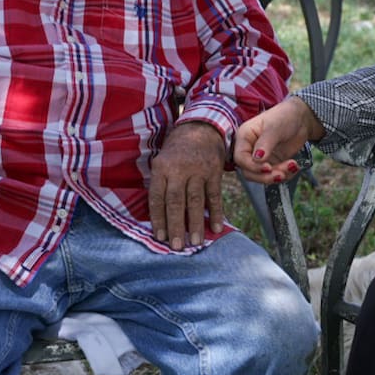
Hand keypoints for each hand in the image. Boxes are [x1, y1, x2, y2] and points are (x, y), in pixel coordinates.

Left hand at [148, 122, 226, 250]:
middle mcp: (179, 169)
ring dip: (195, 224)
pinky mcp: (214, 171)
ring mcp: (198, 170)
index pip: (158, 198)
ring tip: (195, 243)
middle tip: (177, 247)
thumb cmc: (177, 150)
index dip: (158, 219)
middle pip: (176, 201)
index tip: (160, 238)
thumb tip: (160, 217)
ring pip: (195, 201)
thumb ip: (160, 184)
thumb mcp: (162, 161)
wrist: (201, 128)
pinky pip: (215, 195)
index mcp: (162, 168)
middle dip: (176, 226)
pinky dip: (216, 213)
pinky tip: (216, 228)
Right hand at [233, 97, 322, 184]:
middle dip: (265, 176)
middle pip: (249, 172)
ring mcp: (261, 158)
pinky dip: (285, 175)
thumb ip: (265, 143)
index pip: (240, 158)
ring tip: (292, 166)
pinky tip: (294, 166)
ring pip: (262, 176)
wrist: (301, 119)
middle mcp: (250, 149)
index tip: (268, 168)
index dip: (252, 166)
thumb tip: (257, 159)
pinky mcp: (272, 163)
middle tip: (281, 174)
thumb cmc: (284, 116)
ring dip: (277, 176)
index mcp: (245, 137)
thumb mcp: (274, 128)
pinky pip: (274, 175)